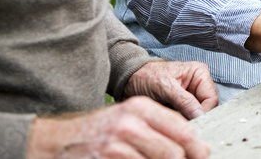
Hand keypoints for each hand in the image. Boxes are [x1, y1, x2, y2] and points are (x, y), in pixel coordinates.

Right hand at [27, 97, 208, 158]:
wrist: (58, 141)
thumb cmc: (98, 131)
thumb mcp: (128, 118)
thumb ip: (157, 126)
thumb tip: (192, 144)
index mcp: (140, 108)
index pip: (180, 127)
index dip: (195, 146)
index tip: (203, 154)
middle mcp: (130, 123)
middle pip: (173, 150)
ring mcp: (117, 144)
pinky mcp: (107, 158)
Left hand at [124, 60, 217, 118]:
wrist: (129, 80)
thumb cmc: (146, 76)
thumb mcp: (165, 87)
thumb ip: (185, 100)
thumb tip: (200, 114)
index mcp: (199, 74)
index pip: (211, 98)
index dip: (204, 112)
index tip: (192, 123)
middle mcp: (198, 85)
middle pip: (206, 108)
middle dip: (194, 117)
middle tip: (180, 124)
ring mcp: (190, 97)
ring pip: (197, 116)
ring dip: (186, 121)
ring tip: (172, 120)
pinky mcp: (181, 107)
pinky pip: (186, 119)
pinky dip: (179, 123)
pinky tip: (170, 122)